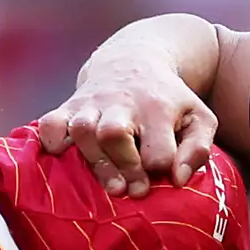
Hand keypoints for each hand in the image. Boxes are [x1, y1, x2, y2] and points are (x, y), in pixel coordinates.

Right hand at [37, 62, 215, 195]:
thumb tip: (178, 180)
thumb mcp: (198, 118)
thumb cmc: (170, 101)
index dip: (161, 168)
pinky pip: (50, 123)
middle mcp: (122, 103)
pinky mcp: (70, 105)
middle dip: (124, 166)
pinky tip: (64, 155)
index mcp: (158, 108)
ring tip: (112, 184)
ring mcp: (92, 103)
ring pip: (82, 130)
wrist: (134, 60)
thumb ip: (198, 149)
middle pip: (114, 134)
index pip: (159, 149)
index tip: (163, 178)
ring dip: (94, 161)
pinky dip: (52, 142)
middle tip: (134, 189)